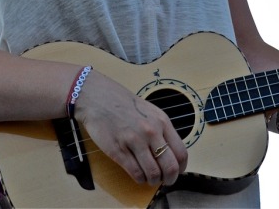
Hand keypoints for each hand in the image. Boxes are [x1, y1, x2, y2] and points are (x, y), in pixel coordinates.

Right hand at [74, 70, 187, 186]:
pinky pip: (136, 173)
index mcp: (161, 121)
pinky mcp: (118, 151)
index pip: (181, 153)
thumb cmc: (123, 103)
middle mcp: (150, 131)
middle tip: (164, 180)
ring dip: (153, 180)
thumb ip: (161, 130)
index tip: (176, 172)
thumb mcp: (149, 111)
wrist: (97, 97)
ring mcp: (134, 141)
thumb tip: (171, 153)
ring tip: (149, 177)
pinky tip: (137, 174)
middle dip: (169, 179)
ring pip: (153, 174)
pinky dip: (139, 179)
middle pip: (170, 167)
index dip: (180, 168)